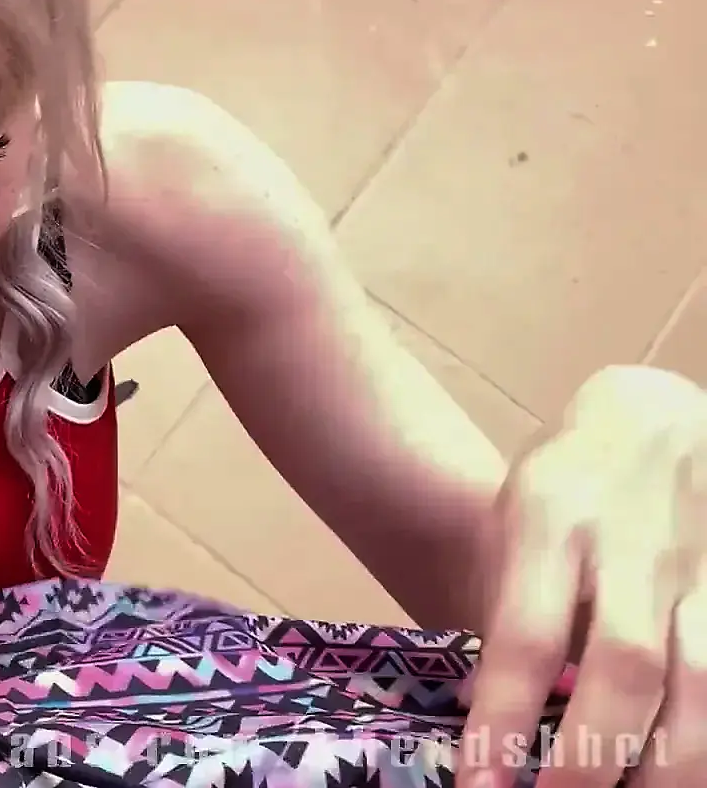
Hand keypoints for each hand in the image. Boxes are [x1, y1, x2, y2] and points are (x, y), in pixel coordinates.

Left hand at [465, 365, 706, 787]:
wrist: (649, 414)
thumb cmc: (566, 486)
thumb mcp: (513, 525)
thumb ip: (509, 612)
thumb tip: (494, 720)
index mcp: (553, 520)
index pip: (526, 636)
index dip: (504, 720)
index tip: (481, 786)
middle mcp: (634, 544)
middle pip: (626, 670)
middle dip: (592, 760)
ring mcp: (704, 565)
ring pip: (703, 685)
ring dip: (668, 767)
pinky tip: (686, 769)